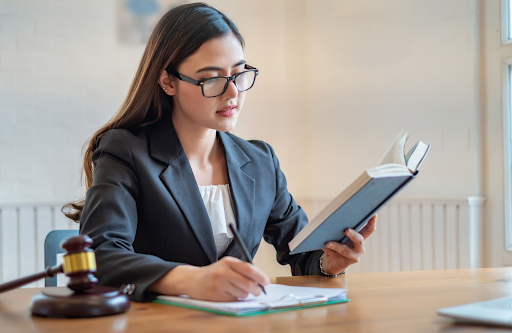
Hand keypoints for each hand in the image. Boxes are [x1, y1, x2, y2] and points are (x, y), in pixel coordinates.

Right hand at [149, 256, 269, 301]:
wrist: (193, 280)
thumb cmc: (214, 273)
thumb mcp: (227, 265)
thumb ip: (242, 269)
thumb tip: (261, 280)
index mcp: (228, 262)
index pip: (249, 269)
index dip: (260, 276)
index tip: (266, 282)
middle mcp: (223, 272)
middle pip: (247, 284)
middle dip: (256, 290)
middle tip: (258, 291)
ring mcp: (219, 284)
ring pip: (242, 293)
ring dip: (245, 294)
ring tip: (237, 289)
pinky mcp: (216, 296)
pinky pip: (234, 299)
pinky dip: (236, 298)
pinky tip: (229, 293)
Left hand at [321, 215, 376, 274]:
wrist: (332, 262)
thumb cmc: (337, 244)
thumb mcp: (341, 236)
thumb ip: (340, 229)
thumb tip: (333, 219)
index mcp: (360, 238)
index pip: (369, 230)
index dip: (372, 223)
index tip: (374, 215)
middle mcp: (359, 248)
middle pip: (359, 240)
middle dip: (353, 235)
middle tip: (346, 230)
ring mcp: (353, 257)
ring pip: (345, 250)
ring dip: (336, 246)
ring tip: (328, 243)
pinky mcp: (345, 263)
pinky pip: (335, 255)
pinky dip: (328, 250)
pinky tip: (322, 246)